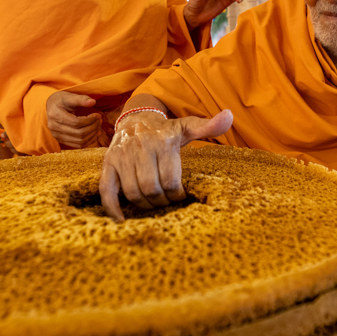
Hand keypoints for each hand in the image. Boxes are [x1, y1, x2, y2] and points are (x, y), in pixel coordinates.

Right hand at [46, 91, 102, 149]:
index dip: (90, 120)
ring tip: (98, 126)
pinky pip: (78, 146)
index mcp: (55, 114)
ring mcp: (56, 136)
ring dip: (92, 135)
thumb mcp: (70, 96)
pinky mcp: (60, 141)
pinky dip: (88, 141)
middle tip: (99, 120)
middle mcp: (54, 127)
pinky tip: (94, 134)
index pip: (76, 122)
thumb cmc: (62, 100)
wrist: (51, 107)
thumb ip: (81, 99)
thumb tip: (93, 102)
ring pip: (80, 141)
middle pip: (79, 133)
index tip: (97, 115)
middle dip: (93, 127)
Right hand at [100, 109, 232, 220]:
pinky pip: (107, 190)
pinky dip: (113, 207)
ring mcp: (121, 157)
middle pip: (151, 189)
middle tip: (167, 202)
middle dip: (161, 201)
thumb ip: (208, 126)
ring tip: (153, 205)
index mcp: (162, 142)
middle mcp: (140, 148)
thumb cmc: (165, 130)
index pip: (170, 180)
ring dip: (144, 205)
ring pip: (133, 193)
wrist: (135, 119)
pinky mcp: (108, 165)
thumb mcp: (186, 126)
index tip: (180, 196)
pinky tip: (122, 219)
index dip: (177, 195)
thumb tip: (229, 116)